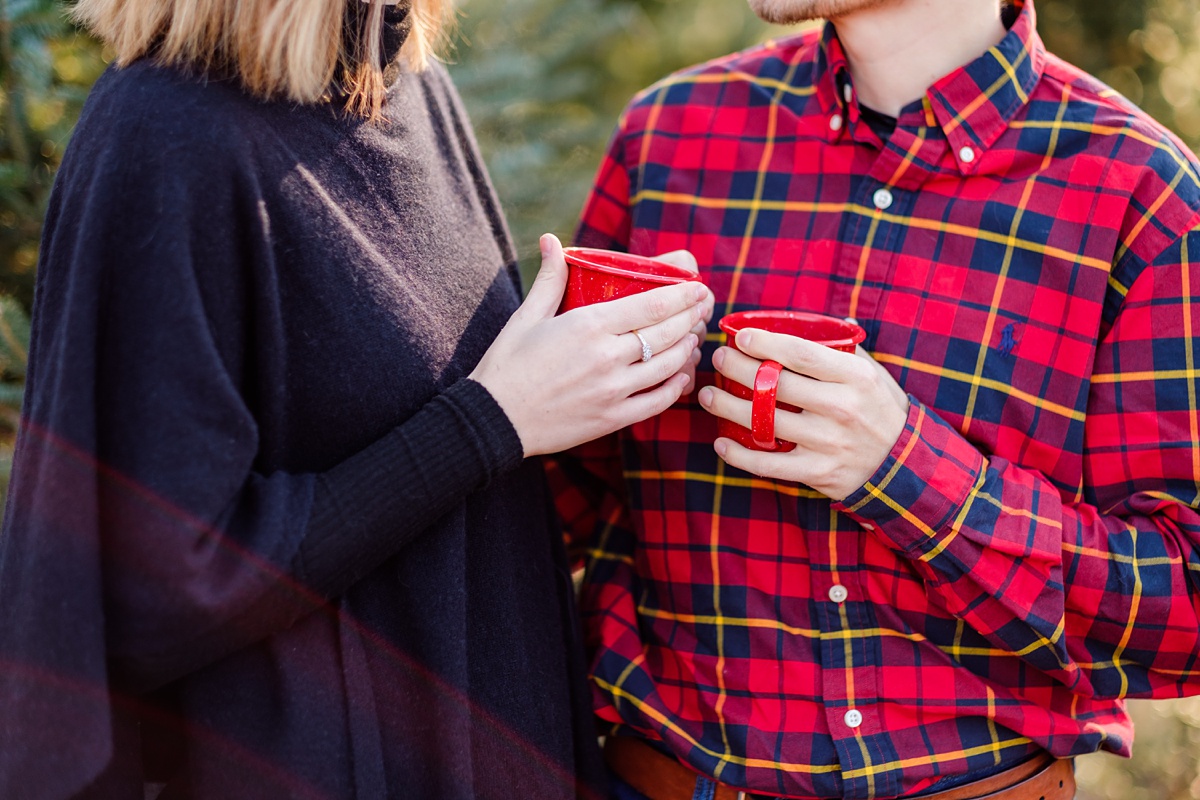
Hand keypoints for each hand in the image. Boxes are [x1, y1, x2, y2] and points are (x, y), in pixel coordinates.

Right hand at [471, 234, 709, 456]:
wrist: (493, 420)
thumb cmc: (507, 365)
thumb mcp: (526, 316)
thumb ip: (550, 278)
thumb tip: (551, 240)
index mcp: (588, 325)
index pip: (652, 305)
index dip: (683, 296)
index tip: (698, 288)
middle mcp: (607, 357)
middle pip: (667, 333)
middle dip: (692, 317)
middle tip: (704, 307)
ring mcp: (613, 391)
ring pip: (668, 366)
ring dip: (686, 348)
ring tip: (693, 336)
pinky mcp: (612, 419)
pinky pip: (657, 401)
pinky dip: (674, 386)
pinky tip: (680, 374)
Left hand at [697, 327, 908, 500]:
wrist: (903, 466)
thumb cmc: (882, 411)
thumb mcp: (874, 374)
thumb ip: (846, 349)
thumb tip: (824, 321)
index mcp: (854, 377)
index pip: (800, 354)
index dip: (765, 343)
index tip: (741, 337)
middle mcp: (840, 408)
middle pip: (775, 385)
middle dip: (737, 368)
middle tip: (717, 358)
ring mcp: (828, 443)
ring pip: (764, 422)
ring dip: (727, 406)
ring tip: (707, 395)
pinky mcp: (818, 472)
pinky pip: (768, 464)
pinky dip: (739, 455)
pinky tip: (720, 442)